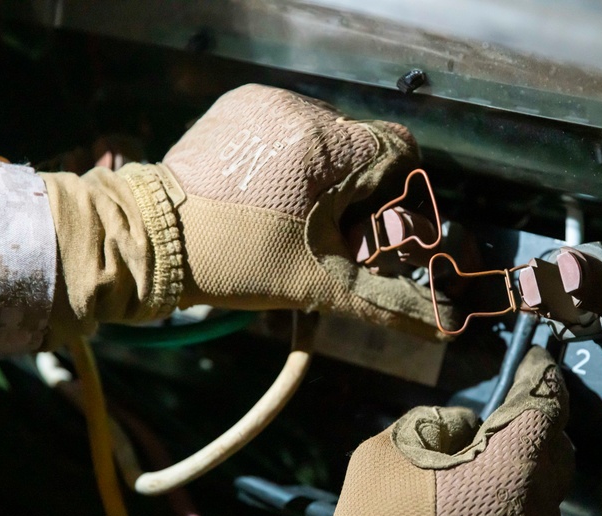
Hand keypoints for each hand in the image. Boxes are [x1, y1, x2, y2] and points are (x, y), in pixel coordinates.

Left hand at [155, 84, 452, 337]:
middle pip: (364, 148)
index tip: (365, 229)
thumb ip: (387, 301)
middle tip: (324, 230)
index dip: (394, 196)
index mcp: (331, 147)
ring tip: (291, 211)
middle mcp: (304, 110)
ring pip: (328, 135)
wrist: (154, 240)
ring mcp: (269, 102)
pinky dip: (292, 156)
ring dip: (325, 173)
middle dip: (356, 191)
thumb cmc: (239, 261)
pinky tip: (270, 190)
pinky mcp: (242, 104)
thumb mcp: (320, 283)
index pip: (400, 153)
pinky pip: (290, 125)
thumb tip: (447, 328)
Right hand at [281, 346, 573, 515]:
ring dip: (516, 490)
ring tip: (468, 498)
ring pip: (541, 503)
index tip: (534, 366)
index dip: (542, 379)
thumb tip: (465, 429)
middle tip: (491, 435)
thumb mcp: (388, 452)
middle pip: (554, 454)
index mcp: (517, 465)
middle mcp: (546, 509)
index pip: (548, 403)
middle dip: (531, 436)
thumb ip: (436, 425)